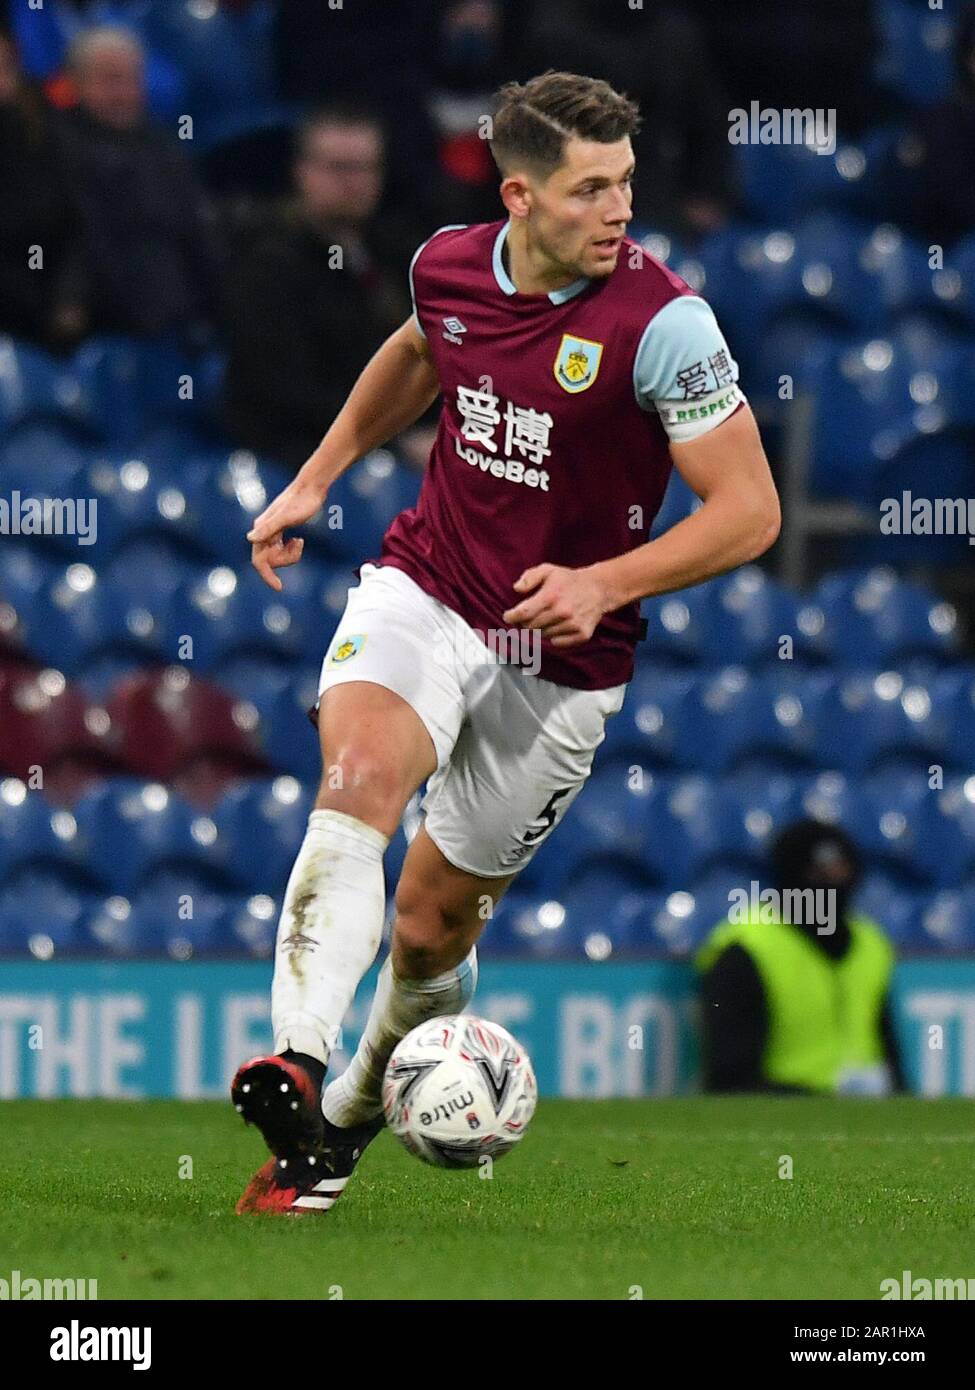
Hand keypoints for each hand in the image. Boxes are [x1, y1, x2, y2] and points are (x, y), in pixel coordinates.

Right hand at [246, 476, 322, 590]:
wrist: (312, 487)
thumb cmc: (301, 501)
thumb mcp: (286, 516)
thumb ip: (268, 528)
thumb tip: (250, 540)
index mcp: (262, 529)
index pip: (259, 560)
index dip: (267, 575)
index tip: (279, 587)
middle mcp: (264, 531)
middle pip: (269, 559)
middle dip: (285, 560)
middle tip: (299, 545)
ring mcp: (272, 531)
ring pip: (276, 555)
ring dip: (290, 554)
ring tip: (300, 541)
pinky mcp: (281, 530)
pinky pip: (282, 549)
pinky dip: (292, 549)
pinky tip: (299, 540)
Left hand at [502, 563, 610, 647]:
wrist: (599, 588)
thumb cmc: (568, 579)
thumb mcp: (548, 570)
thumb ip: (529, 578)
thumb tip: (516, 589)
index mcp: (551, 596)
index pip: (523, 614)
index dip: (511, 617)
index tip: (508, 616)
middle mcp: (561, 612)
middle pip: (530, 627)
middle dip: (525, 622)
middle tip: (528, 616)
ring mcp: (572, 625)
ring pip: (542, 635)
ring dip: (540, 629)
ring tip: (546, 617)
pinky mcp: (581, 634)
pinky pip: (557, 642)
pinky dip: (553, 636)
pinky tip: (557, 625)